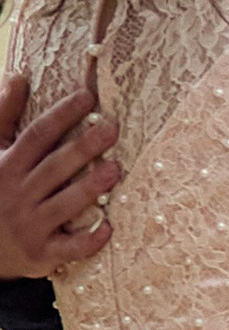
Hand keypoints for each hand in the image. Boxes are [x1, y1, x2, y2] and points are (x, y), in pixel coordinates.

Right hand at [0, 72, 121, 280]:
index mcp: (5, 165)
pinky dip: (88, 240)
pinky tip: (108, 228)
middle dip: (82, 147)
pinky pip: (68, 248)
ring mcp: (30, 225)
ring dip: (90, 187)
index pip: (36, 135)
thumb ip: (4, 116)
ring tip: (116, 169)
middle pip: (54, 167)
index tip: (87, 96)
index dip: (62, 115)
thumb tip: (18, 76)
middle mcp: (17, 194)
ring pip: (64, 205)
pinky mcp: (42, 253)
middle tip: (111, 128)